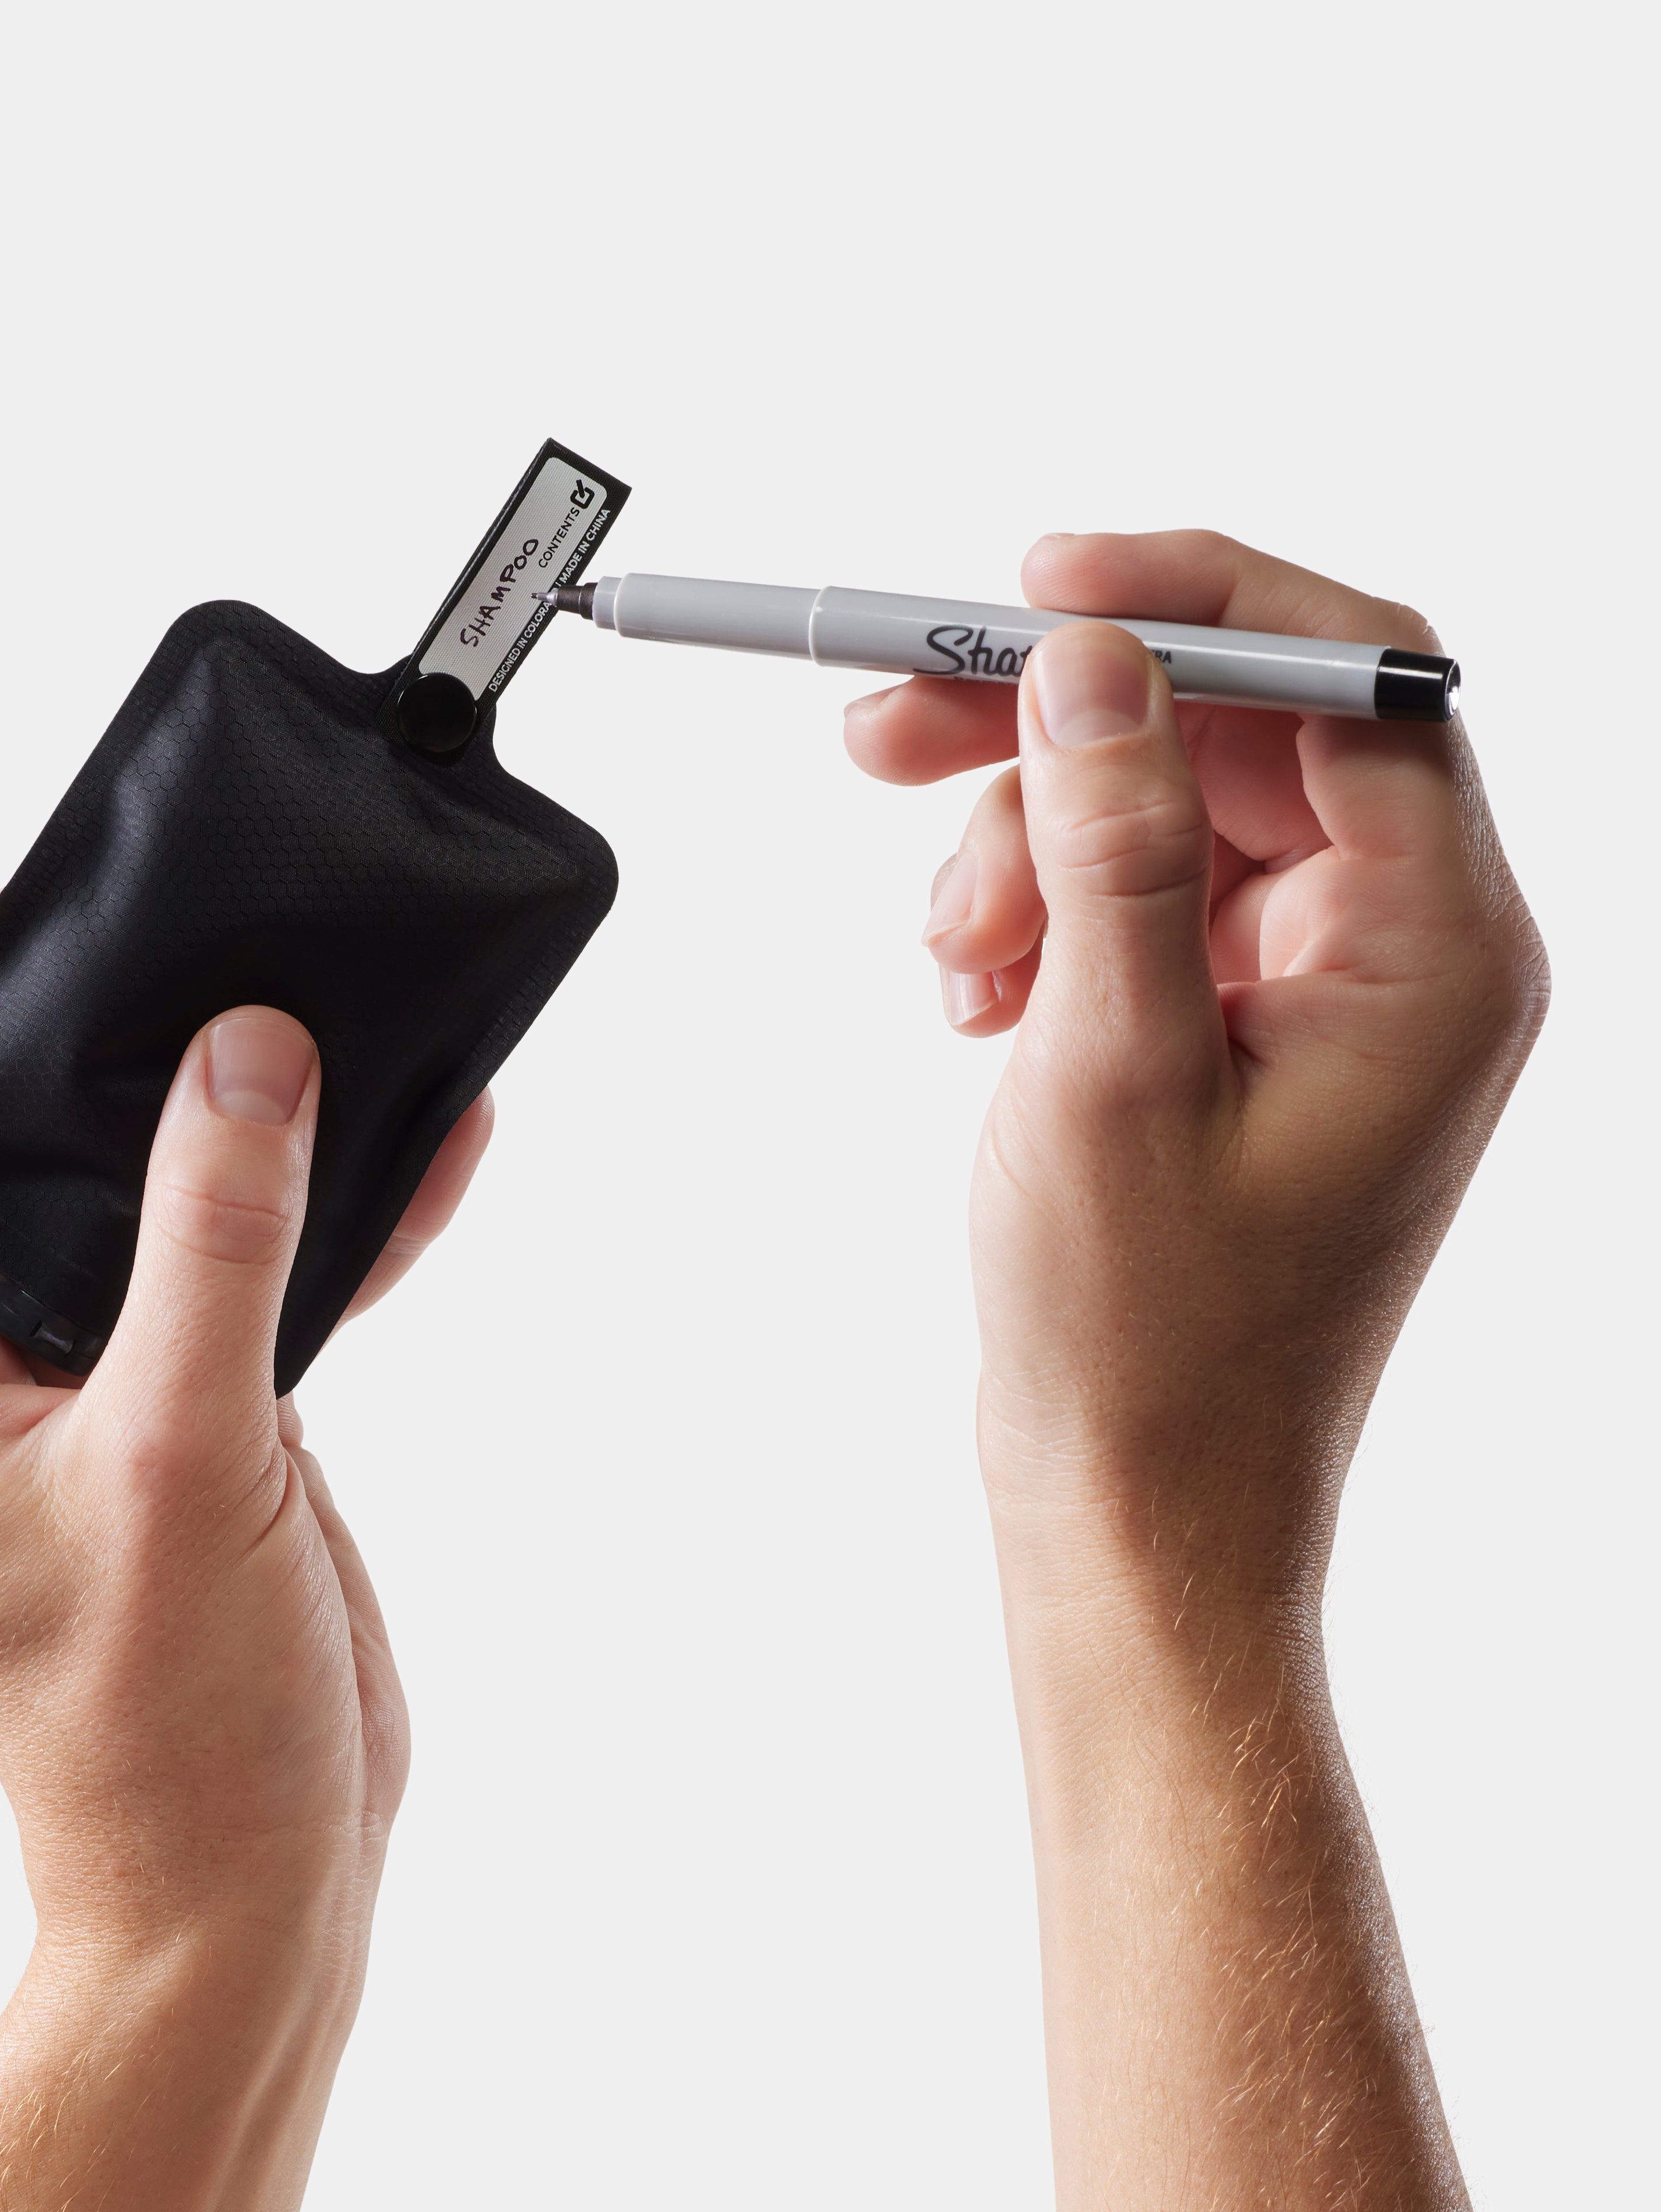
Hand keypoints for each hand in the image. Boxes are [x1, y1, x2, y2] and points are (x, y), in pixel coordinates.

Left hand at [0, 911, 492, 1987]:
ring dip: (221, 1116)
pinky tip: (429, 1146)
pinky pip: (232, 1275)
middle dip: (81, 1035)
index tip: (16, 916)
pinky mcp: (174, 1417)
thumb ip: (212, 1247)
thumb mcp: (179, 1461)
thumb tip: (245, 1054)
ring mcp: (62, 1391)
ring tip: (324, 1008)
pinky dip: (321, 1218)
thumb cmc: (162, 1723)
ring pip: (118, 1197)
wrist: (253, 1875)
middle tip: (184, 936)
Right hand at [846, 532, 1546, 1605]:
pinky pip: (1139, 899)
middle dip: (1058, 730)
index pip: (1345, 680)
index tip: (1030, 589)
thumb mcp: (1111, 1074)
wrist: (1141, 1507)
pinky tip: (978, 1003)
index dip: (1188, 603)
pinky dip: (1039, 919)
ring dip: (1027, 846)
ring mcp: (1326, 991)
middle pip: (1235, 732)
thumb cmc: (1149, 1342)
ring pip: (1165, 810)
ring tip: (951, 963)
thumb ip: (1110, 851)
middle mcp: (1407, 952)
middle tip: (887, 729)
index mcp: (1438, 953)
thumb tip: (1092, 659)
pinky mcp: (1247, 1027)